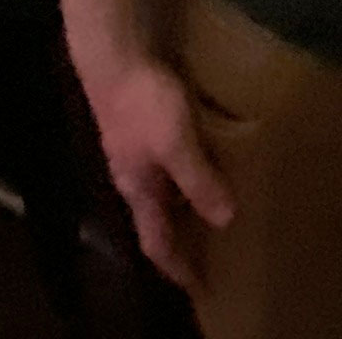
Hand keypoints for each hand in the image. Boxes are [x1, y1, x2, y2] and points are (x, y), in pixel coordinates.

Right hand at [84, 57, 233, 288]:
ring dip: (188, 197)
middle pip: (158, 215)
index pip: (155, 241)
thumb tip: (224, 220)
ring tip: (218, 199)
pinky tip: (209, 152)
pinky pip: (170, 157)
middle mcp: (134, 174)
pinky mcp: (143, 121)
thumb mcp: (177, 144)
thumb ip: (198, 180)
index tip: (196, 283)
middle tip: (213, 244)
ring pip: (164, 185)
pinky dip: (190, 166)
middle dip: (183, 233)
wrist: (117, 57)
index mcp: (138, 189)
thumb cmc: (146, 104)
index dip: (175, 264)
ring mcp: (136, 147)